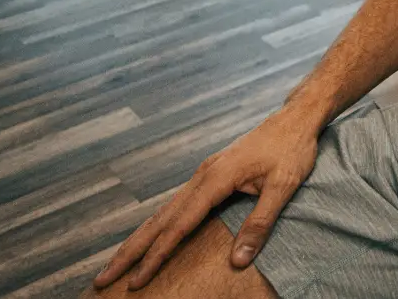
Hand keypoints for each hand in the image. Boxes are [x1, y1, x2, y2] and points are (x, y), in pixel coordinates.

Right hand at [94, 105, 321, 288]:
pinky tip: (150, 237)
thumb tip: (238, 261)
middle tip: (102, 279)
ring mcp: (203, 174)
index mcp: (216, 179)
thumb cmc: (292, 150)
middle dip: (131, 251)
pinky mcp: (209, 174)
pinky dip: (157, 225)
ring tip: (117, 264)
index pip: (179, 225)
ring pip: (163, 211)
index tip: (137, 280)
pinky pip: (175, 204)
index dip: (157, 255)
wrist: (295, 118)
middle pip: (159, 219)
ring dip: (139, 239)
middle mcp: (202, 176)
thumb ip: (259, 223)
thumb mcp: (283, 187)